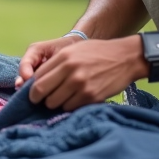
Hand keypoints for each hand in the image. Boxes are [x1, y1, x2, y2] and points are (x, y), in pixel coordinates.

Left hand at [26, 35, 147, 111]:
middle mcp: (70, 70)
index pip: (37, 77)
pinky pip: (70, 108)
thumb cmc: (98, 53)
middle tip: (44, 99)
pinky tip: (76, 99)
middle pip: (41, 92)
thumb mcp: (74, 50)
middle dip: (39, 98)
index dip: (32, 87)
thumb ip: (56, 63)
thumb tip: (35, 80)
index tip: (34, 92)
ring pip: (54, 103)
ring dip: (56, 103)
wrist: (126, 58)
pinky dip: (70, 106)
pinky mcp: (91, 97)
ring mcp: (80, 85)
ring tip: (64, 97)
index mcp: (63, 57)